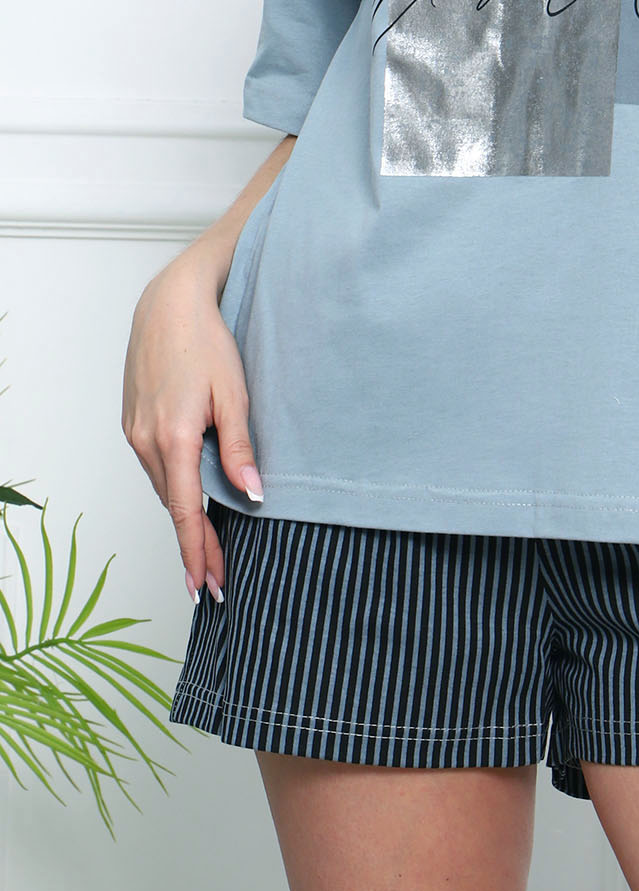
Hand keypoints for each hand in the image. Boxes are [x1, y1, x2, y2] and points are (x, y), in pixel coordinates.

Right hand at [121, 257, 262, 605]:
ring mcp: (134, 432)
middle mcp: (146, 441)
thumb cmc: (206, 342)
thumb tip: (254, 496)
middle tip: (216, 579)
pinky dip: (174, 487)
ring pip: (165, 487)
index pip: (187, 512)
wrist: (168, 305)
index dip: (198, 552)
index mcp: (174, 437)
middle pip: (174, 507)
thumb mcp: (234, 395)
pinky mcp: (132, 423)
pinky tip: (191, 496)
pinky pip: (156, 466)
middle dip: (194, 544)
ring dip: (184, 515)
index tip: (206, 586)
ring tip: (207, 546)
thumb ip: (241, 450)